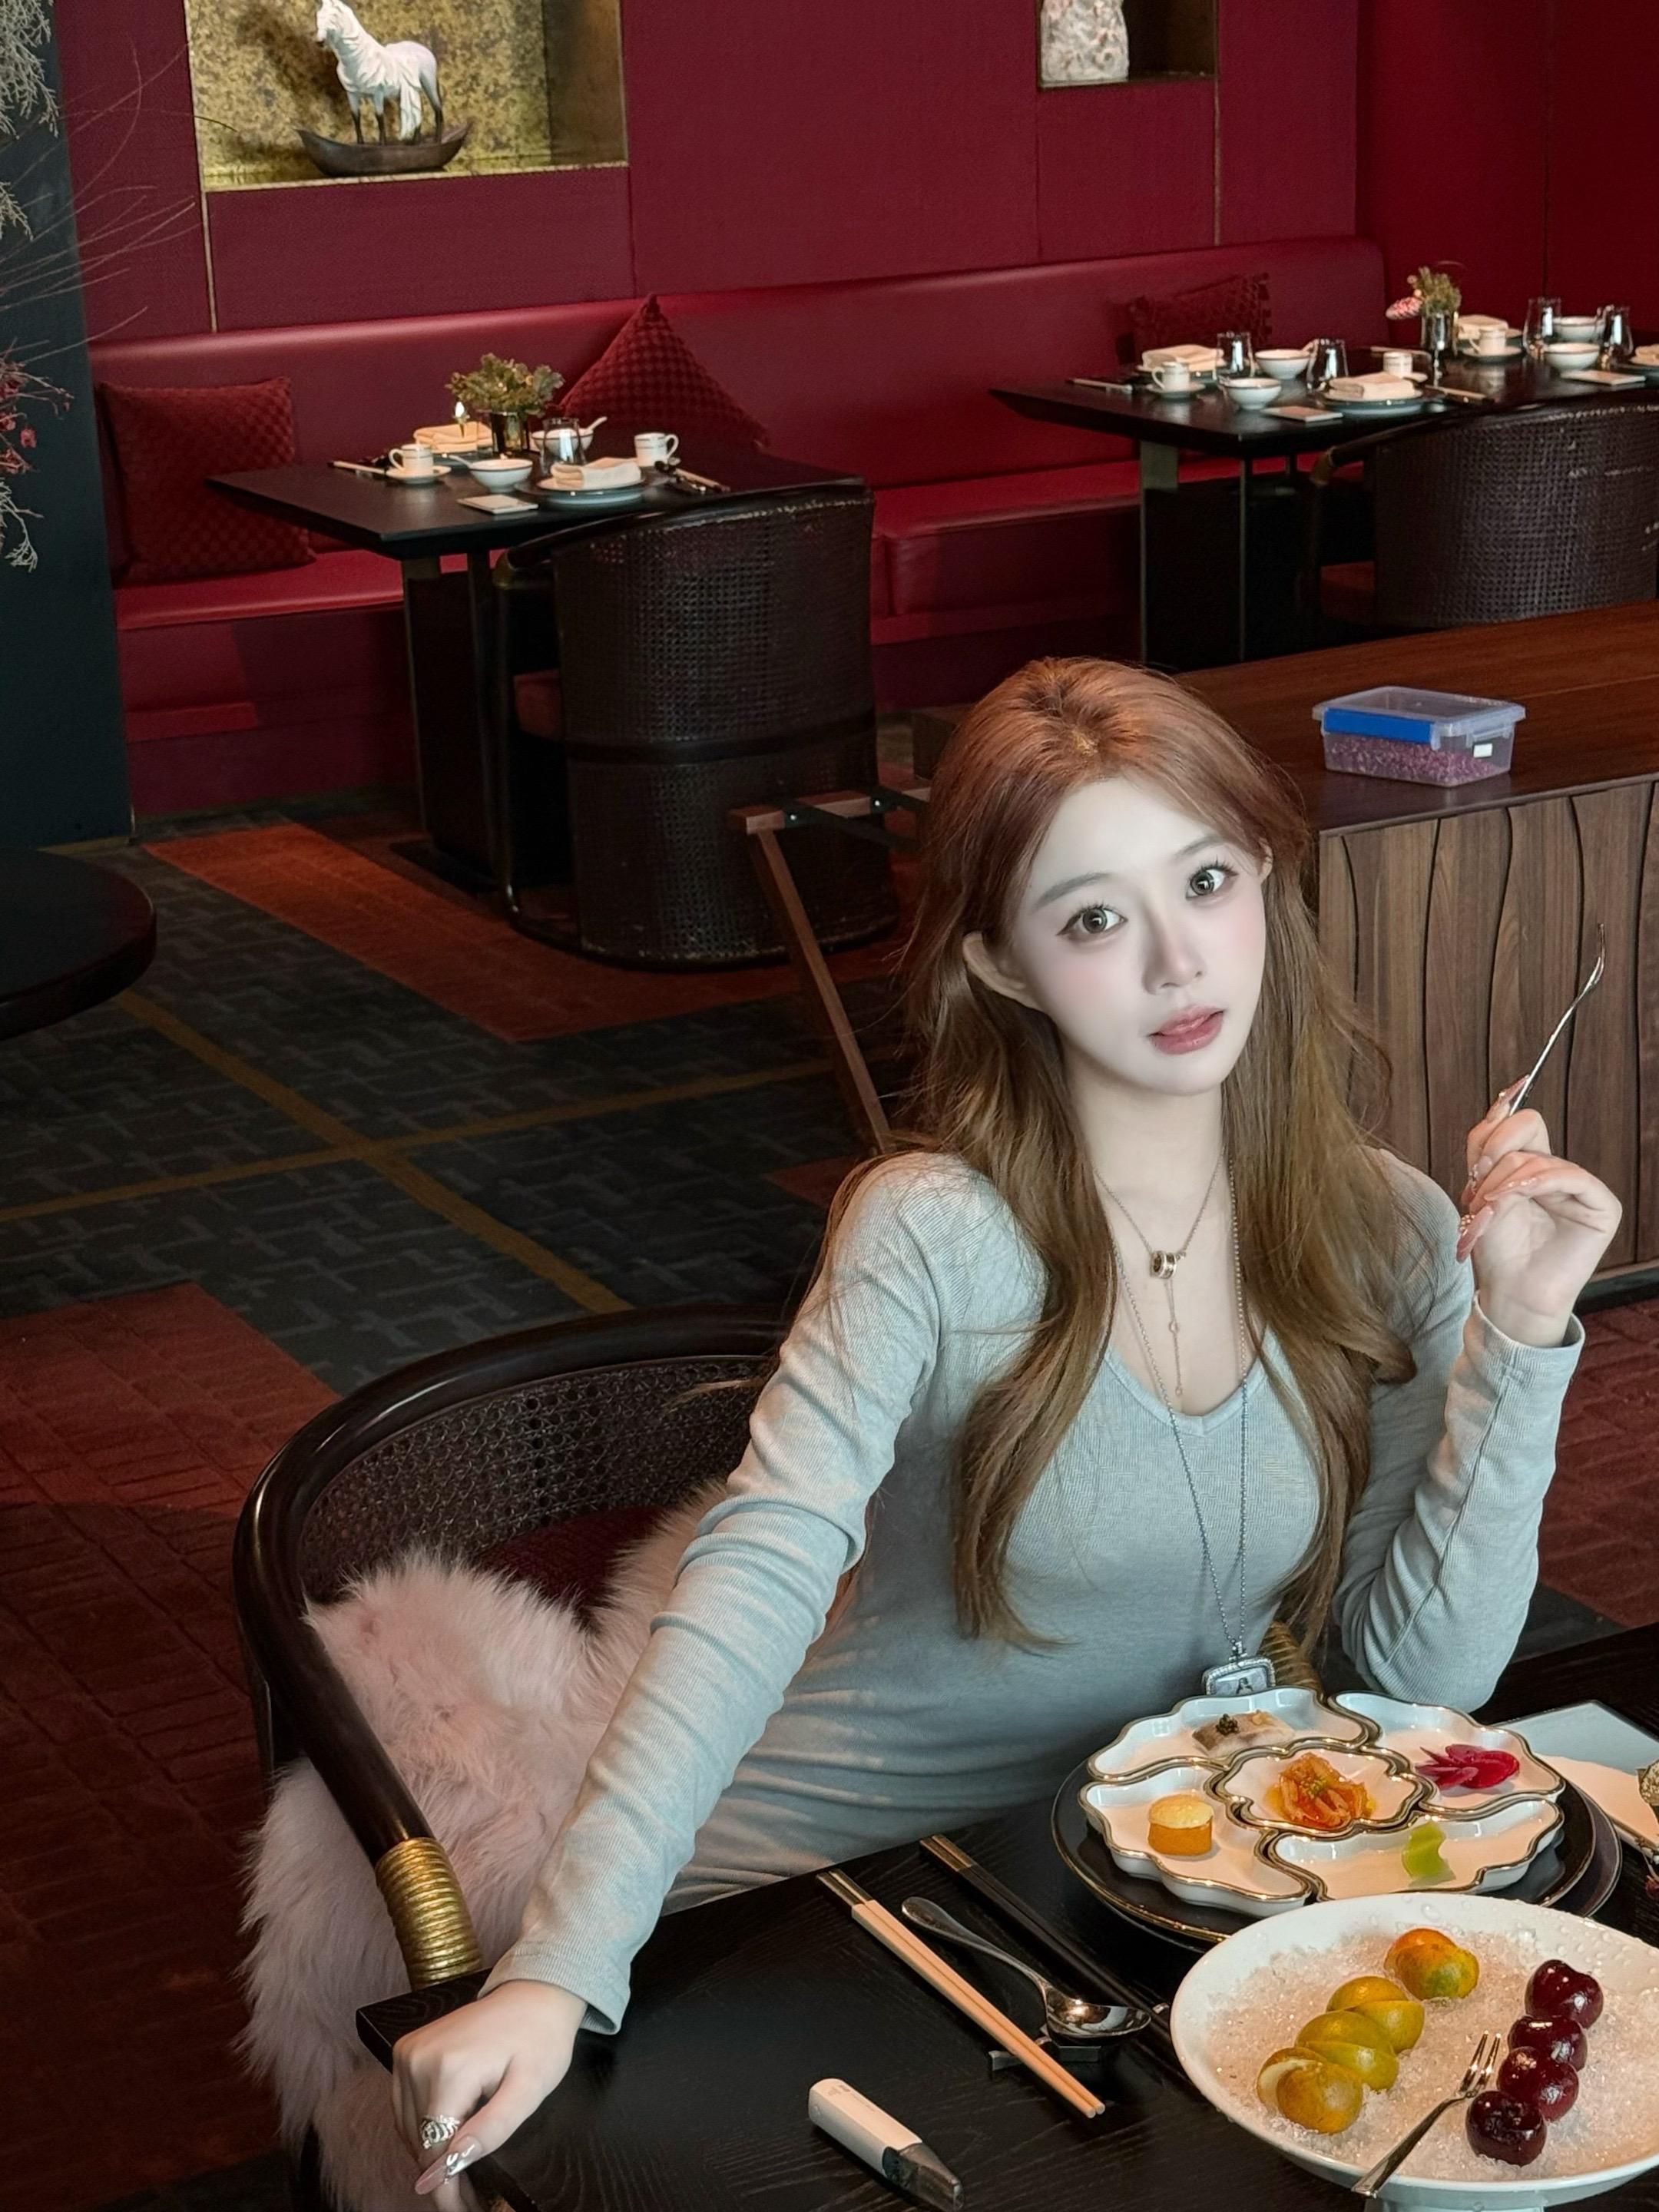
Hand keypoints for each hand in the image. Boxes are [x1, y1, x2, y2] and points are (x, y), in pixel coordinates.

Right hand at [392, 1979, 586, 2205]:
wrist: (535, 1991)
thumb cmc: (540, 2038)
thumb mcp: (529, 2091)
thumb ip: (489, 2131)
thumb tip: (447, 2169)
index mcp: (449, 2068)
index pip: (434, 2151)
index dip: (447, 2190)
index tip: (468, 2210)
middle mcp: (418, 2058)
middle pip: (419, 2143)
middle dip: (443, 2175)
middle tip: (475, 2194)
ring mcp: (408, 2051)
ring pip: (409, 2130)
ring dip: (432, 2154)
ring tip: (464, 2170)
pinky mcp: (406, 2050)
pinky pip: (405, 2107)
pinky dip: (424, 2129)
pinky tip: (449, 2136)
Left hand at [1457, 1090, 1620, 1343]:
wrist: (1509, 1294)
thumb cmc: (1496, 1250)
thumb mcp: (1480, 1190)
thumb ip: (1485, 1149)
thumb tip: (1501, 1104)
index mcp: (1532, 1166)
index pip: (1516, 1123)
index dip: (1491, 1132)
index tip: (1472, 1165)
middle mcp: (1558, 1172)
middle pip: (1528, 1125)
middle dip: (1493, 1155)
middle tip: (1478, 1193)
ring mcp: (1581, 1188)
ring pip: (1537, 1157)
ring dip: (1502, 1183)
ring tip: (1486, 1212)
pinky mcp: (1601, 1207)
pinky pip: (1570, 1175)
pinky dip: (1535, 1184)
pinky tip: (1513, 1199)